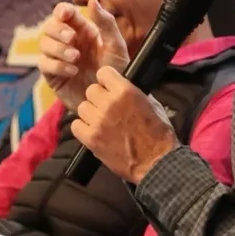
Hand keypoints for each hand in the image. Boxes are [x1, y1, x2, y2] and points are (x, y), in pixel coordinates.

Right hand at [37, 0, 129, 112]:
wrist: (112, 101)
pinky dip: (57, 65)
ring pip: (44, 43)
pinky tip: (72, 71)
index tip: (65, 14)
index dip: (61, 11)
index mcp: (82, 30)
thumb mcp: (116, 46)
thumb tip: (93, 0)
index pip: (64, 13)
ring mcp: (58, 58)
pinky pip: (44, 64)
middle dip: (58, 30)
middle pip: (50, 26)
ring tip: (76, 58)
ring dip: (58, 48)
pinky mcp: (52, 75)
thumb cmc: (116, 72)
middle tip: (72, 39)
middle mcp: (67, 42)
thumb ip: (106, 23)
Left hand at [71, 67, 178, 184]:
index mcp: (126, 91)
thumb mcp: (151, 104)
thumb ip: (133, 93)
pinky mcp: (91, 138)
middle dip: (98, 98)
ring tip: (100, 122)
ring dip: (90, 114)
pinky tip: (93, 132)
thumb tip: (122, 87)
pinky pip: (76, 126)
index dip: (106, 81)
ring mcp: (98, 121)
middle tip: (106, 108)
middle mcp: (109, 103)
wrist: (156, 162)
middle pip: (91, 90)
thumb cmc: (158, 134)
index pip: (103, 73)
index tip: (108, 87)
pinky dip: (83, 129)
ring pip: (82, 107)